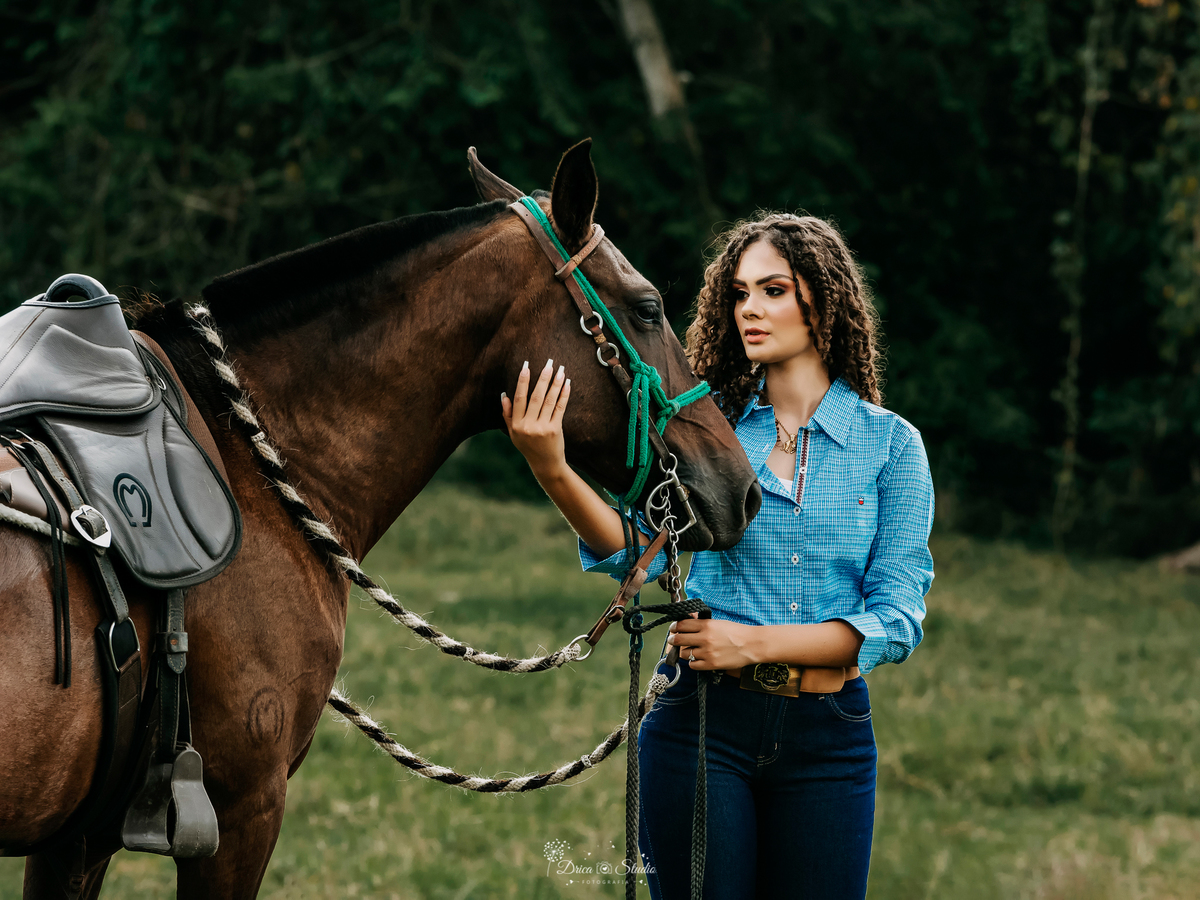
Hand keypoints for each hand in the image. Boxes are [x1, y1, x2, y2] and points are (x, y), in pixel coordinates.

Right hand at [501, 359, 570, 478]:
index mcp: (517, 425)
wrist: (545, 464)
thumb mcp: (513, 433)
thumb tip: (504, 395)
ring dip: (555, 383)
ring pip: (549, 400)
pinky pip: (560, 408)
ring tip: (560, 369)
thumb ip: (508, 415)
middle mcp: (528, 426)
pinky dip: (564, 395)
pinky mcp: (555, 429)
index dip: (522, 382)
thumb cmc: (528, 446)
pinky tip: (567, 383)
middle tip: (548, 363)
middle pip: (536, 397)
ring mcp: (542, 428)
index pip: (519, 398)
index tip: (526, 366)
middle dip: (542, 378)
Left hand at [667, 618, 757, 670]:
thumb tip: (688, 618)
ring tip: (689, 650)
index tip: (674, 628)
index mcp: (706, 625)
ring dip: (684, 652)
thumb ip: (702, 623)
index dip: (675, 627)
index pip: (682, 625)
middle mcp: (705, 638)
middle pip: (678, 639)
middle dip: (673, 639)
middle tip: (673, 640)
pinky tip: (698, 659)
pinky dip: (693, 662)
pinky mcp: (711, 664)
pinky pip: (693, 665)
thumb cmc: (737, 632)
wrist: (752, 645)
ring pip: (684, 653)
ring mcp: (707, 652)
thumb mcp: (718, 623)